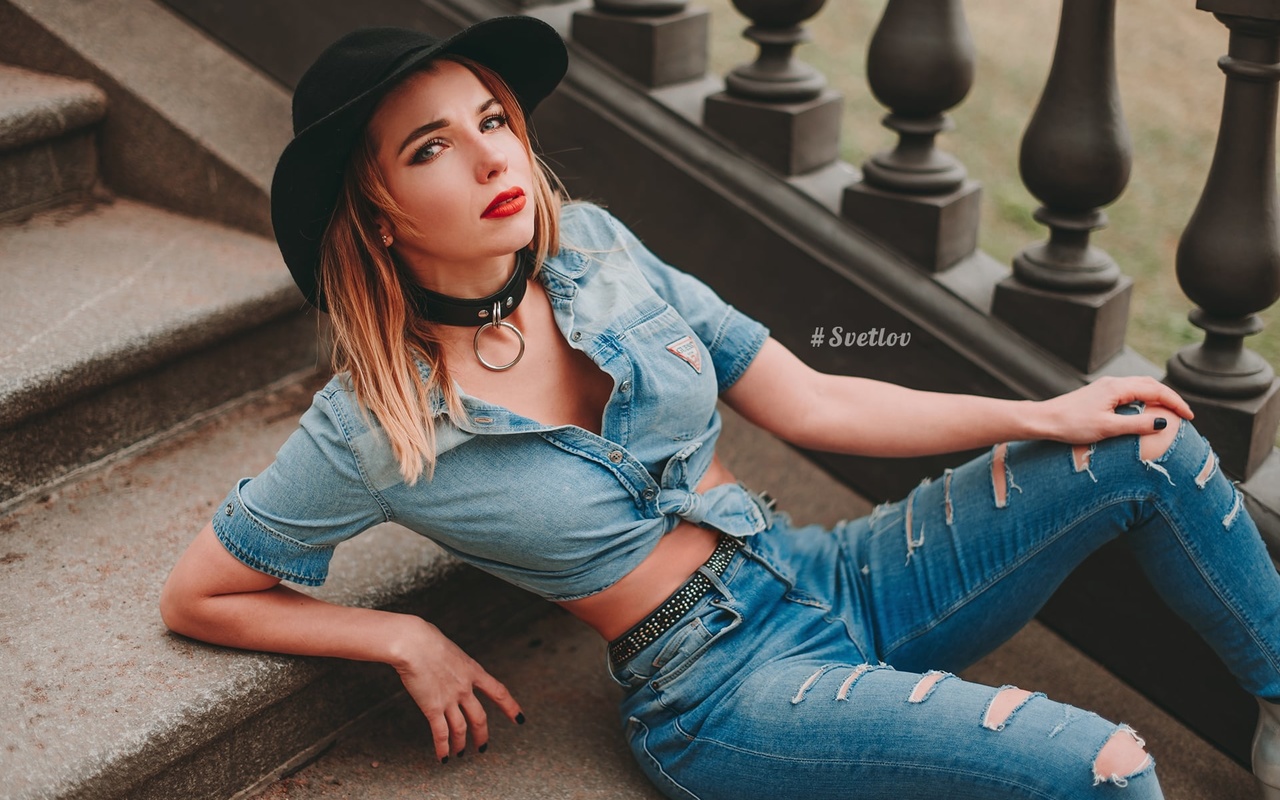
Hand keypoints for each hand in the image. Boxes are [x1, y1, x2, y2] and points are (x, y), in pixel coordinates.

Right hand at [389, 617, 523, 761]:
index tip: (520, 719)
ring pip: (461, 729)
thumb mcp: (450, 649)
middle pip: (480, 718)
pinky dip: (443, 747)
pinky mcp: (432, 707)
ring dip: (461, 744)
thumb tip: (447, 662)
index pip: (499, 692)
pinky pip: (441, 733)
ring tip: (460, 754)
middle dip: (482, 735)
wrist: (413, 643)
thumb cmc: (425, 639)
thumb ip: (454, 662)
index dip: (510, 707)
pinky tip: (444, 757)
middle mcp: (465, 687)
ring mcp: (449, 699)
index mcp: (473, 670)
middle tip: (481, 747)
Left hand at [1035, 375, 1193, 444]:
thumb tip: (1164, 422)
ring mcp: (1105, 387)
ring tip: (1169, 412)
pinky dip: (1143, 398)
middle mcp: (1113, 383)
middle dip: (1170, 397)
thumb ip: (1136, 425)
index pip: (1156, 390)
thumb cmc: (1072, 425)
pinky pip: (1129, 391)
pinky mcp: (1099, 394)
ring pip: (1139, 386)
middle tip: (1185, 414)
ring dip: (1157, 396)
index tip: (1190, 416)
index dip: (1175, 402)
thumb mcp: (1108, 428)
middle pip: (1150, 384)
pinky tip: (1144, 411)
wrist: (1044, 419)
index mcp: (1117, 388)